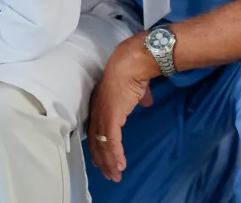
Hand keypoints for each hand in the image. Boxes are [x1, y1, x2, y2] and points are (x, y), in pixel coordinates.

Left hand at [86, 36, 156, 182]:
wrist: (131, 64)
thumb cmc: (132, 72)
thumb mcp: (134, 89)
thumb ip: (138, 97)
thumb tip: (145, 100)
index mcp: (99, 104)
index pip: (94, 130)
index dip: (97, 145)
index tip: (100, 158)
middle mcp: (97, 111)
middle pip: (95, 141)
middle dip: (101, 159)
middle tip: (107, 173)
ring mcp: (102, 115)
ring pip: (102, 145)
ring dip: (109, 162)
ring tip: (115, 176)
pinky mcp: (111, 118)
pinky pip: (112, 142)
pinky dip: (116, 155)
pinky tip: (120, 166)